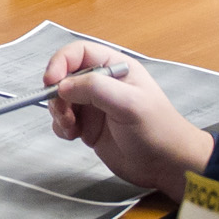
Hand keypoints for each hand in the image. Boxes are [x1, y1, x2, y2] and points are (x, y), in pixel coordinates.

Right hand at [45, 41, 212, 201]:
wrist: (166, 165)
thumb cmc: (160, 131)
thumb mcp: (129, 104)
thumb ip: (95, 88)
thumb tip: (64, 85)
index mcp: (116, 68)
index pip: (78, 53)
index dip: (60, 63)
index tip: (51, 80)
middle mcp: (103, 84)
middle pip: (64, 76)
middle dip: (57, 93)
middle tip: (63, 111)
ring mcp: (95, 105)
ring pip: (61, 100)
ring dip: (58, 113)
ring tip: (71, 126)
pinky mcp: (89, 126)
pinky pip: (64, 121)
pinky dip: (62, 128)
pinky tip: (75, 135)